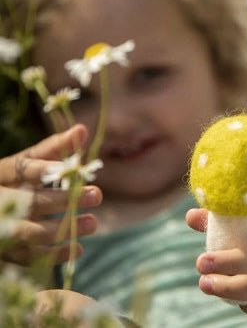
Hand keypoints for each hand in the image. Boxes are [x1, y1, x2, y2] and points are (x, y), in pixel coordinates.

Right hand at [0, 125, 101, 265]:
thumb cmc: (11, 181)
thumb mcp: (27, 162)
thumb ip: (54, 147)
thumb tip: (82, 129)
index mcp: (3, 173)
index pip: (24, 168)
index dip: (48, 169)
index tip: (77, 167)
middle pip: (30, 202)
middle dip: (64, 199)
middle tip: (98, 194)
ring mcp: (0, 227)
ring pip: (29, 232)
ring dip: (63, 228)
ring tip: (94, 222)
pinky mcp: (5, 250)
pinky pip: (28, 256)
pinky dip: (53, 255)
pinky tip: (78, 248)